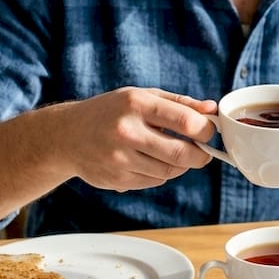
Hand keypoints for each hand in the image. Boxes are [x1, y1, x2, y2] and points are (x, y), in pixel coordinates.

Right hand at [56, 87, 217, 191]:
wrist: (66, 135)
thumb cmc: (110, 111)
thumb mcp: (142, 96)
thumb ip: (179, 103)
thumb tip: (212, 110)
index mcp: (136, 104)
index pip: (185, 121)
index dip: (206, 130)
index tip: (209, 132)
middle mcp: (127, 132)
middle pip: (181, 153)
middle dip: (201, 155)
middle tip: (203, 152)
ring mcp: (120, 159)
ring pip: (170, 171)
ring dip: (180, 165)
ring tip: (172, 153)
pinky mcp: (117, 179)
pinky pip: (154, 182)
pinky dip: (160, 174)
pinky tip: (149, 161)